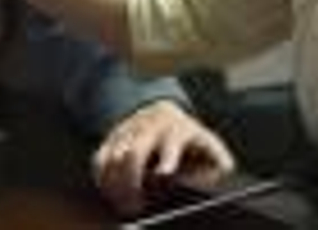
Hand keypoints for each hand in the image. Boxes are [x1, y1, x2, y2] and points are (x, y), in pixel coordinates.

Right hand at [90, 101, 233, 215]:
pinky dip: (103, 180)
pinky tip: (112, 194)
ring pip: (113, 157)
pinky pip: (99, 159)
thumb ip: (218, 164)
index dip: (167, 157)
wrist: (162, 113)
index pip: (170, 142)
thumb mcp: (211, 148)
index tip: (164, 173)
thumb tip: (213, 178)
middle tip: (136, 205)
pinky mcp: (111, 138)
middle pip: (134, 152)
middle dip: (132, 181)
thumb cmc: (189, 139)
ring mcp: (126, 131)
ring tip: (125, 205)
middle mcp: (148, 127)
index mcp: (176, 129)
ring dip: (116, 185)